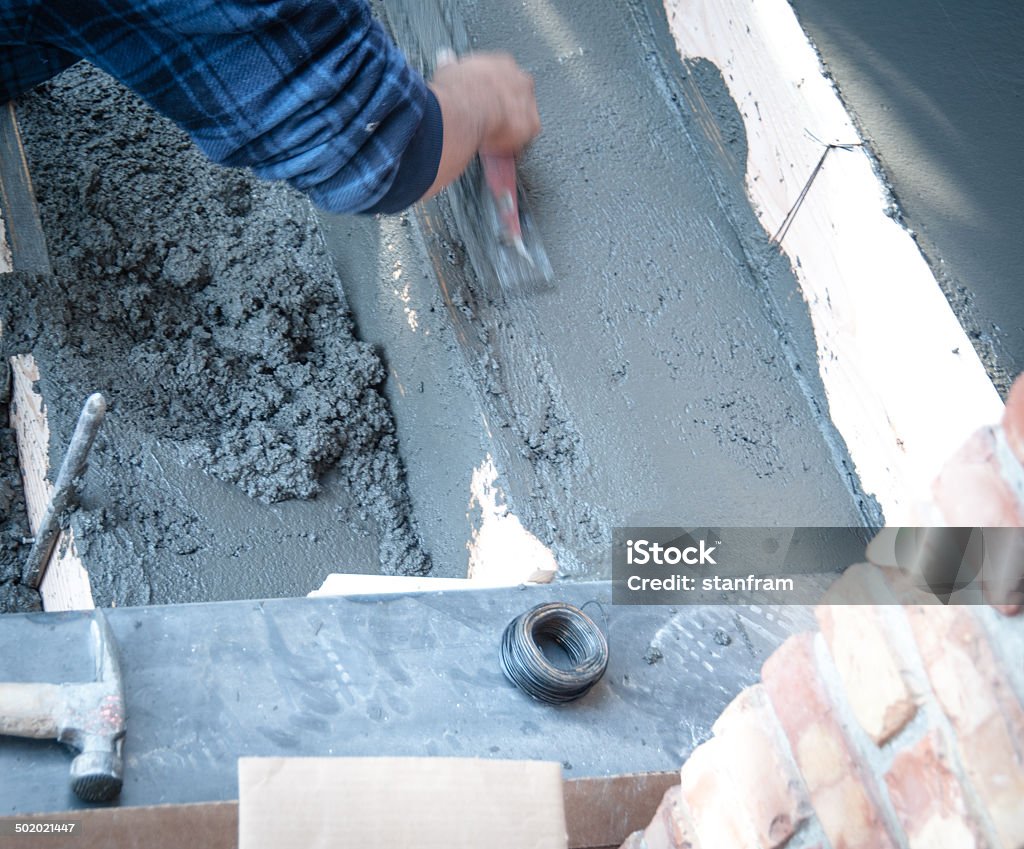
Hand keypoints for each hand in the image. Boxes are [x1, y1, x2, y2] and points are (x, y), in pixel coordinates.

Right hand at [424, 51, 540, 197]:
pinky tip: (498, 152)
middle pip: (516, 98)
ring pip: (522, 118)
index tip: (483, 105)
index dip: (491, 95)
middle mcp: (519, 79)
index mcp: (502, 64)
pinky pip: (524, 139)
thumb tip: (445, 58)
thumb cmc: (456, 90)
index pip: (501, 79)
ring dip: (509, 129)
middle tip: (489, 126)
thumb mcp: (449, 71)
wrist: (467, 108)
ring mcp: (528, 102)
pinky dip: (512, 146)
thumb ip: (452, 67)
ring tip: (491, 142)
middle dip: (504, 111)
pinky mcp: (531, 125)